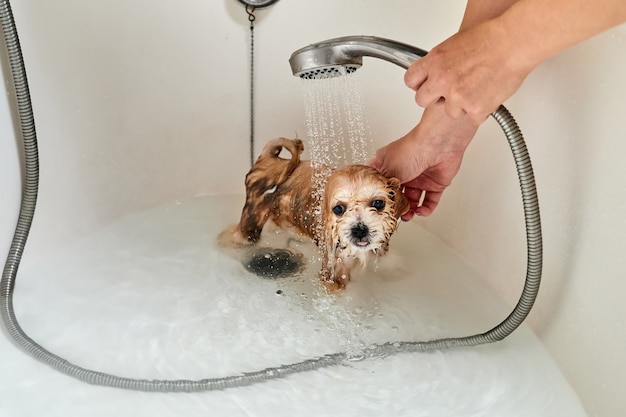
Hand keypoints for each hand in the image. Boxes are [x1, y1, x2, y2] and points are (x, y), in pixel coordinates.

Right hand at [369, 103, 477, 219]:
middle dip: (395, 206)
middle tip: (394, 214)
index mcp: (388, 165)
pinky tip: (421, 211)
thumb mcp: (388, 169)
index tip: (378, 207)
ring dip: (410, 210)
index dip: (379, 195)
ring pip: (413, 200)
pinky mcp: (435, 183)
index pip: (380, 184)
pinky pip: (430, 201)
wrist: (438, 143)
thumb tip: (377, 198)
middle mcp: (403, 171)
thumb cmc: (411, 149)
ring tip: (407, 216)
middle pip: (397, 195)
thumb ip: (383, 186)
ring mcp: (419, 178)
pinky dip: (426, 209)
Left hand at [405, 19, 532, 123]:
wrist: (514, 43)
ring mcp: (457, 97)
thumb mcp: (455, 44)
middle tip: (450, 93)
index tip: (425, 86)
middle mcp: (442, 80)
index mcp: (434, 62)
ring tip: (477, 89)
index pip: (411, 80)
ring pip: (450, 111)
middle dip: (435, 99)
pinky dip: (481, 111)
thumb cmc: (491, 38)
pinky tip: (488, 95)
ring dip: (462, 105)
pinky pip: (472, 118)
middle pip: (422, 100)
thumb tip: (438, 71)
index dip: (419, 84)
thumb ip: (441, 62)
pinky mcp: (474, 109)